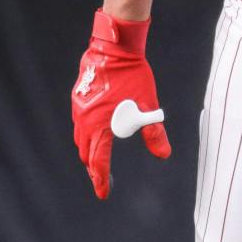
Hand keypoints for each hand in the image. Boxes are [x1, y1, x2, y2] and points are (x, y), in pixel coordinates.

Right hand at [71, 9, 170, 198]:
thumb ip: (154, 132)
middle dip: (93, 168)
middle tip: (103, 179)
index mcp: (101, 125)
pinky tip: (95, 133)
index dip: (100, 180)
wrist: (115, 47)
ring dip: (88, 151)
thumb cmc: (134, 75)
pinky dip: (85, 134)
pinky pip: (78, 123)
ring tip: (97, 160)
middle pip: (85, 153)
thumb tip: (163, 155)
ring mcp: (78, 108)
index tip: (103, 193)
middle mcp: (84, 120)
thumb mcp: (148, 105)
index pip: (98, 161)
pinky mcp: (78, 97)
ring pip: (79, 138)